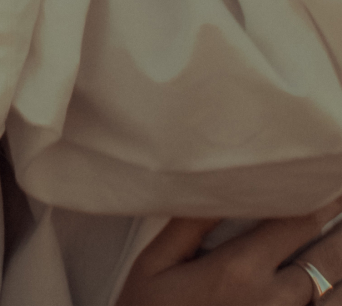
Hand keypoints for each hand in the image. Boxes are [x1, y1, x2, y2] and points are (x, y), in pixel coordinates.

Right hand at [117, 199, 341, 304]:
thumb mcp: (154, 264)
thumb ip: (190, 223)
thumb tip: (220, 186)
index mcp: (239, 270)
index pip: (296, 222)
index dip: (323, 200)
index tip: (332, 183)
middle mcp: (272, 301)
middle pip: (327, 259)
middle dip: (340, 232)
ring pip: (336, 297)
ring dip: (340, 269)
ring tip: (340, 247)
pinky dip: (334, 301)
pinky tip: (335, 292)